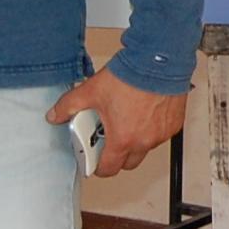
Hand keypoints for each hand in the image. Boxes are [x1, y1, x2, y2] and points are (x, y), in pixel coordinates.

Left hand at [46, 69, 186, 178]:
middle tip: (109, 137)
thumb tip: (55, 115)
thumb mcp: (91, 90)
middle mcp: (144, 141)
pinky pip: (159, 135)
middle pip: (128, 163)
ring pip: (145, 148)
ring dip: (135, 140)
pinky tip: (144, 112)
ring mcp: (161, 134)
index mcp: (122, 139)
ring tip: (126, 119)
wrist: (158, 60)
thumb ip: (69, 105)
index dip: (98, 167)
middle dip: (117, 156)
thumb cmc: (130, 76)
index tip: (93, 159)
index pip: (108, 168)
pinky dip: (151, 129)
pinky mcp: (173, 125)